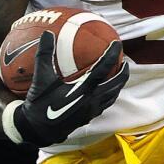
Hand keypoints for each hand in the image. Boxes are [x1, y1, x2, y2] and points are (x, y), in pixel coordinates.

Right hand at [6, 31, 128, 146]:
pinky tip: (106, 91)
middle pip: (116, 84)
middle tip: (125, 61)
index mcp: (83, 90)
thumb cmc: (40, 104)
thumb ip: (45, 54)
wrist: (38, 130)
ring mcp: (92, 110)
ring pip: (113, 95)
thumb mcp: (41, 78)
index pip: (103, 68)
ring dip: (119, 84)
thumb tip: (47, 33)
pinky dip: (110, 94)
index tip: (117, 43)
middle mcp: (92, 100)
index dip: (112, 54)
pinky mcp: (89, 117)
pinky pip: (106, 104)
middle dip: (123, 72)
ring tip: (120, 74)